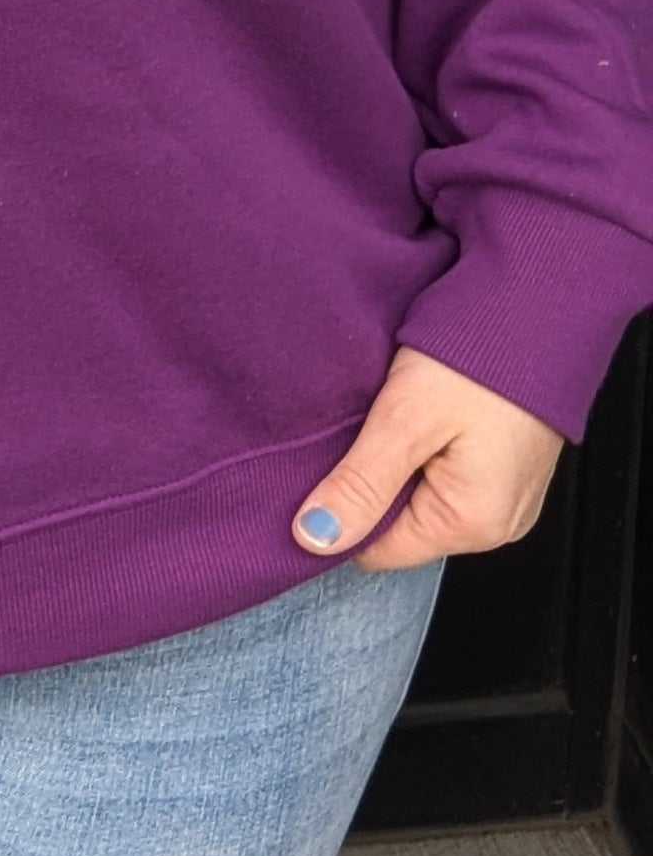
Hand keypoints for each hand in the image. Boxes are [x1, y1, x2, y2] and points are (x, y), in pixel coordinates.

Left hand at [292, 345, 564, 569]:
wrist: (541, 306)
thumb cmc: (481, 359)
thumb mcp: (405, 420)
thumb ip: (360, 485)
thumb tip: (314, 537)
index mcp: (474, 523)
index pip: (378, 550)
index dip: (343, 512)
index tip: (326, 466)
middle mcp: (499, 523)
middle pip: (401, 526)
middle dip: (373, 483)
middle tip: (369, 427)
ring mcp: (509, 497)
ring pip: (422, 498)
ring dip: (399, 463)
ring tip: (402, 415)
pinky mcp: (509, 469)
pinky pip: (450, 476)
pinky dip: (427, 450)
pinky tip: (426, 414)